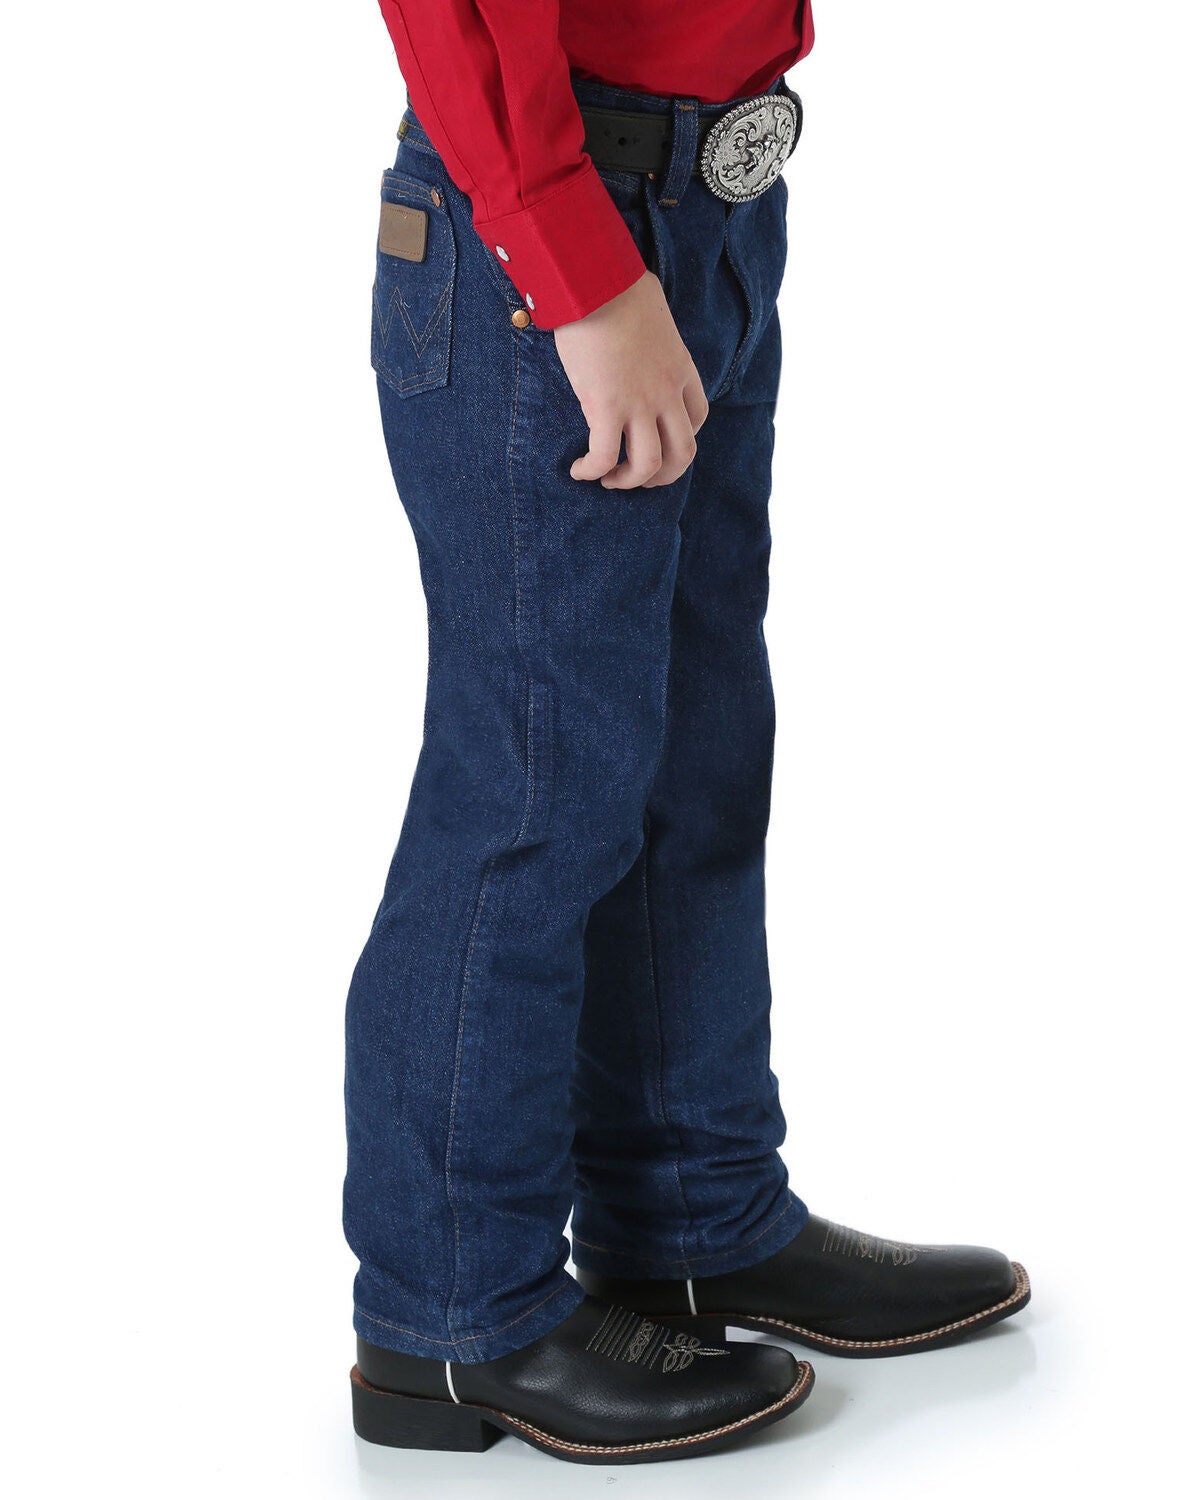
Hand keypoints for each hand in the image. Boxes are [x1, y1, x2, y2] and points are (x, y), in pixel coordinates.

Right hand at [554, 271, 708, 488]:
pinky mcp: (607, 407)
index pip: (697, 418)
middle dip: (662, 475)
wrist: (596, 281)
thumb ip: (651, 334)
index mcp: (681, 369)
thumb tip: (632, 329)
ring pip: (649, 464)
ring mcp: (640, 403)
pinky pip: (605, 456)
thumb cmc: (617, 286)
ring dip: (629, 481)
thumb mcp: (653, 313)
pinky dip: (592, 471)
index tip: (657, 439)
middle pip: (682, 453)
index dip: (680, 438)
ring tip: (608, 479)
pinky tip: (578, 471)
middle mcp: (667, 392)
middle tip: (637, 478)